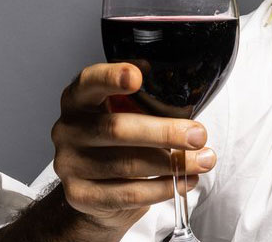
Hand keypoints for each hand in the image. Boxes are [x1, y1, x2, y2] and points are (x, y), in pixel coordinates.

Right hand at [50, 63, 216, 231]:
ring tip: (203, 161)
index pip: (90, 81)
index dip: (112, 77)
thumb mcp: (128, 112)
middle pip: (116, 128)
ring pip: (127, 164)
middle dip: (164, 132)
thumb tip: (187, 97)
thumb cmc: (120, 143)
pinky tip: (184, 181)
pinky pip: (127, 194)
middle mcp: (68, 128)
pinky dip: (162, 189)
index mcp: (79, 99)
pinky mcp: (80, 195)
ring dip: (172, 164)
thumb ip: (147, 99)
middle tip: (198, 135)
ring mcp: (69, 164)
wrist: (98, 191)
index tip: (137, 76)